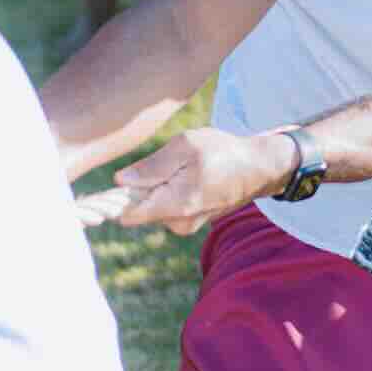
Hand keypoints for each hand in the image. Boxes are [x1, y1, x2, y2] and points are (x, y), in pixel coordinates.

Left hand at [109, 126, 296, 233]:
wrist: (260, 167)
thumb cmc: (224, 152)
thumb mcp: (186, 147)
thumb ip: (152, 166)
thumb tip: (120, 181)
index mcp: (174, 204)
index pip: (127, 214)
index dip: (114, 200)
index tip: (110, 186)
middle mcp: (178, 222)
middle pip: (139, 209)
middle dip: (143, 188)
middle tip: (164, 163)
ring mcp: (187, 223)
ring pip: (155, 206)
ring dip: (159, 188)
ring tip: (183, 167)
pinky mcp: (194, 220)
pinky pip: (169, 207)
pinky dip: (172, 192)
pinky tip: (191, 176)